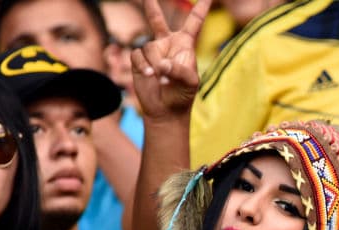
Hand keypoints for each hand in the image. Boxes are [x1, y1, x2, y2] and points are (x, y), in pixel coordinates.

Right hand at [132, 0, 210, 119]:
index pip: (194, 23)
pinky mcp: (139, 60)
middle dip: (152, 7)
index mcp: (185, 45)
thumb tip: (162, 63)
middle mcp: (167, 44)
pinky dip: (143, 65)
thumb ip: (180, 70)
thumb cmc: (183, 95)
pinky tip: (150, 75)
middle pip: (157, 20)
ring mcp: (152, 51)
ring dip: (155, 63)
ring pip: (149, 47)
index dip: (200, 9)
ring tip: (161, 77)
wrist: (166, 110)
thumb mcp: (190, 83)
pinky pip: (138, 55)